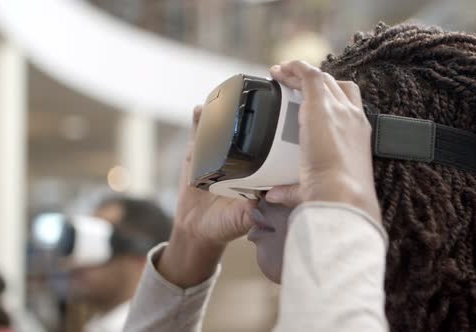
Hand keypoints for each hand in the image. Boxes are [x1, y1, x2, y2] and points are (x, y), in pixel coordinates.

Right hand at [158, 106, 256, 287]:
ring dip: (223, 112)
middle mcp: (237, 160)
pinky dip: (197, 121)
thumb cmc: (224, 226)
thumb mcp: (241, 220)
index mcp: (254, 173)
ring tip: (226, 95)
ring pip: (221, 128)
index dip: (273, 133)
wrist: (197, 230)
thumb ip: (250, 213)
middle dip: (247, 113)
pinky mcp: (197, 156)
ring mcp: (217, 155)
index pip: (267, 148)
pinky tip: (198, 109)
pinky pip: (196, 134)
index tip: (278, 116)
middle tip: (252, 95)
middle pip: (244, 131)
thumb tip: (260, 203)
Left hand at [266, 61, 380, 222]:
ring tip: (282, 74)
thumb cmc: (335, 196)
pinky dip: (295, 68)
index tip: (311, 98)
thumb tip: (272, 194)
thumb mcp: (314, 188)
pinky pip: (309, 75)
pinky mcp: (321, 104)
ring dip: (300, 74)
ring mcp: (339, 108)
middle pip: (334, 86)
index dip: (331, 96)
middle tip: (291, 84)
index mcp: (358, 135)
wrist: (342, 194)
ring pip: (321, 78)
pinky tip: (281, 68)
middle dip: (314, 82)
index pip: (348, 104)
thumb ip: (291, 189)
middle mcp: (352, 117)